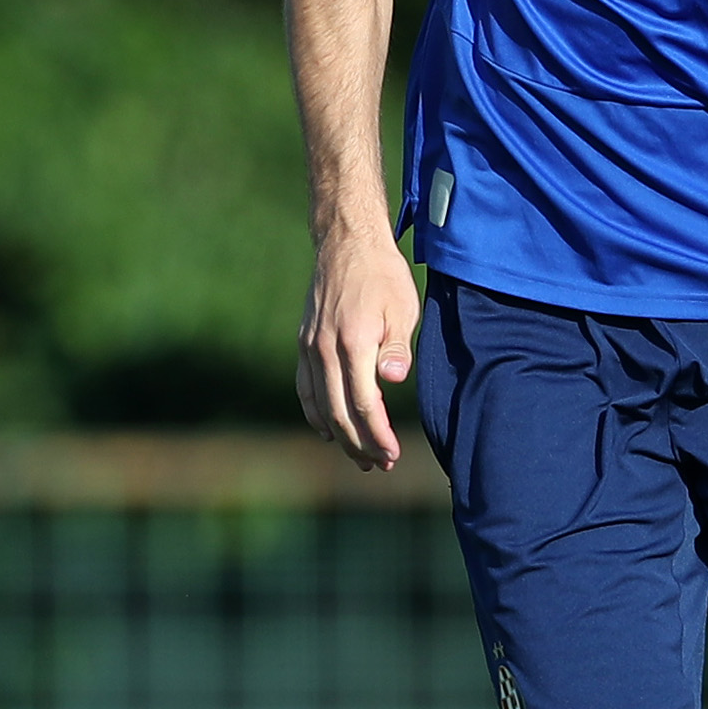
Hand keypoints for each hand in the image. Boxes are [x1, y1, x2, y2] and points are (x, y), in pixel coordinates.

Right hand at [296, 228, 422, 472]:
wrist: (346, 244)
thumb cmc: (383, 275)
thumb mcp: (402, 307)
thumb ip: (397, 347)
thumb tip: (393, 381)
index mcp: (353, 342)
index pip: (364, 404)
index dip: (378, 435)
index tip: (392, 454)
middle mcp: (325, 349)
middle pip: (339, 413)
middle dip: (360, 445)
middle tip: (380, 464)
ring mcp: (310, 348)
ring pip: (319, 406)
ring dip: (339, 436)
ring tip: (359, 457)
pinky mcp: (304, 344)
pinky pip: (305, 389)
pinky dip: (315, 414)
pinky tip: (328, 431)